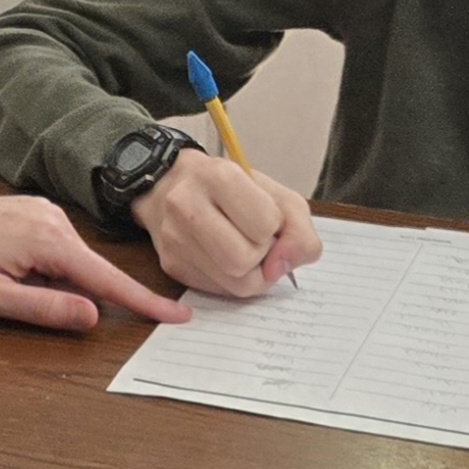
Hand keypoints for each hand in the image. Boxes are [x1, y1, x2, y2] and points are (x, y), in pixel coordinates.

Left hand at [0, 194, 191, 332]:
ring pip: (71, 262)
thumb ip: (47, 308)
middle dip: (77, 297)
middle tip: (22, 301)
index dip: (143, 301)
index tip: (177, 314)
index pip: (107, 280)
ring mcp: (43, 212)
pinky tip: (10, 272)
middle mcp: (53, 219)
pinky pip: (55, 248)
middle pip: (89, 271)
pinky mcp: (31, 212)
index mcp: (48, 240)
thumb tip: (93, 316)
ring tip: (2, 284)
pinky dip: (47, 269)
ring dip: (55, 284)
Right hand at [131, 150, 320, 298]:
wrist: (175, 187)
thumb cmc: (235, 192)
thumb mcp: (279, 198)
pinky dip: (231, 281)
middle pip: (243, 262)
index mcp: (218, 177)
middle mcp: (186, 205)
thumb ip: (300, 232)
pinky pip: (217, 291)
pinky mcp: (169, 264)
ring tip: (241, 250)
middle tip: (253, 239)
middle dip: (260, 256)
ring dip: (250, 273)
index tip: (262, 216)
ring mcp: (173, 237)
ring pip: (234, 284)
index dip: (273, 227)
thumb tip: (281, 269)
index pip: (264, 226)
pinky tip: (224, 259)